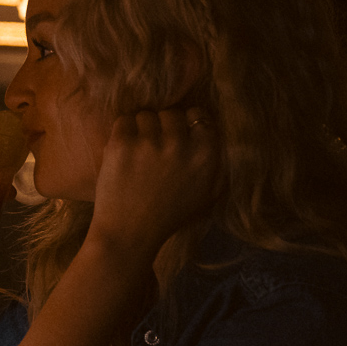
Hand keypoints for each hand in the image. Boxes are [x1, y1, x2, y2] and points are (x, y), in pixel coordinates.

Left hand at [87, 107, 221, 259]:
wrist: (130, 232)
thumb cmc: (171, 215)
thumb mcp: (210, 194)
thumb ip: (221, 164)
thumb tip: (224, 136)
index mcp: (205, 155)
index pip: (199, 116)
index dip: (187, 122)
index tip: (178, 135)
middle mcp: (180, 145)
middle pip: (171, 113)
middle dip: (163, 126)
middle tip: (155, 146)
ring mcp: (149, 143)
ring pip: (146, 115)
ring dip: (141, 129)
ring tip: (138, 150)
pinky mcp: (122, 144)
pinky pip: (124, 120)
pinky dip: (122, 131)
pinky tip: (124, 150)